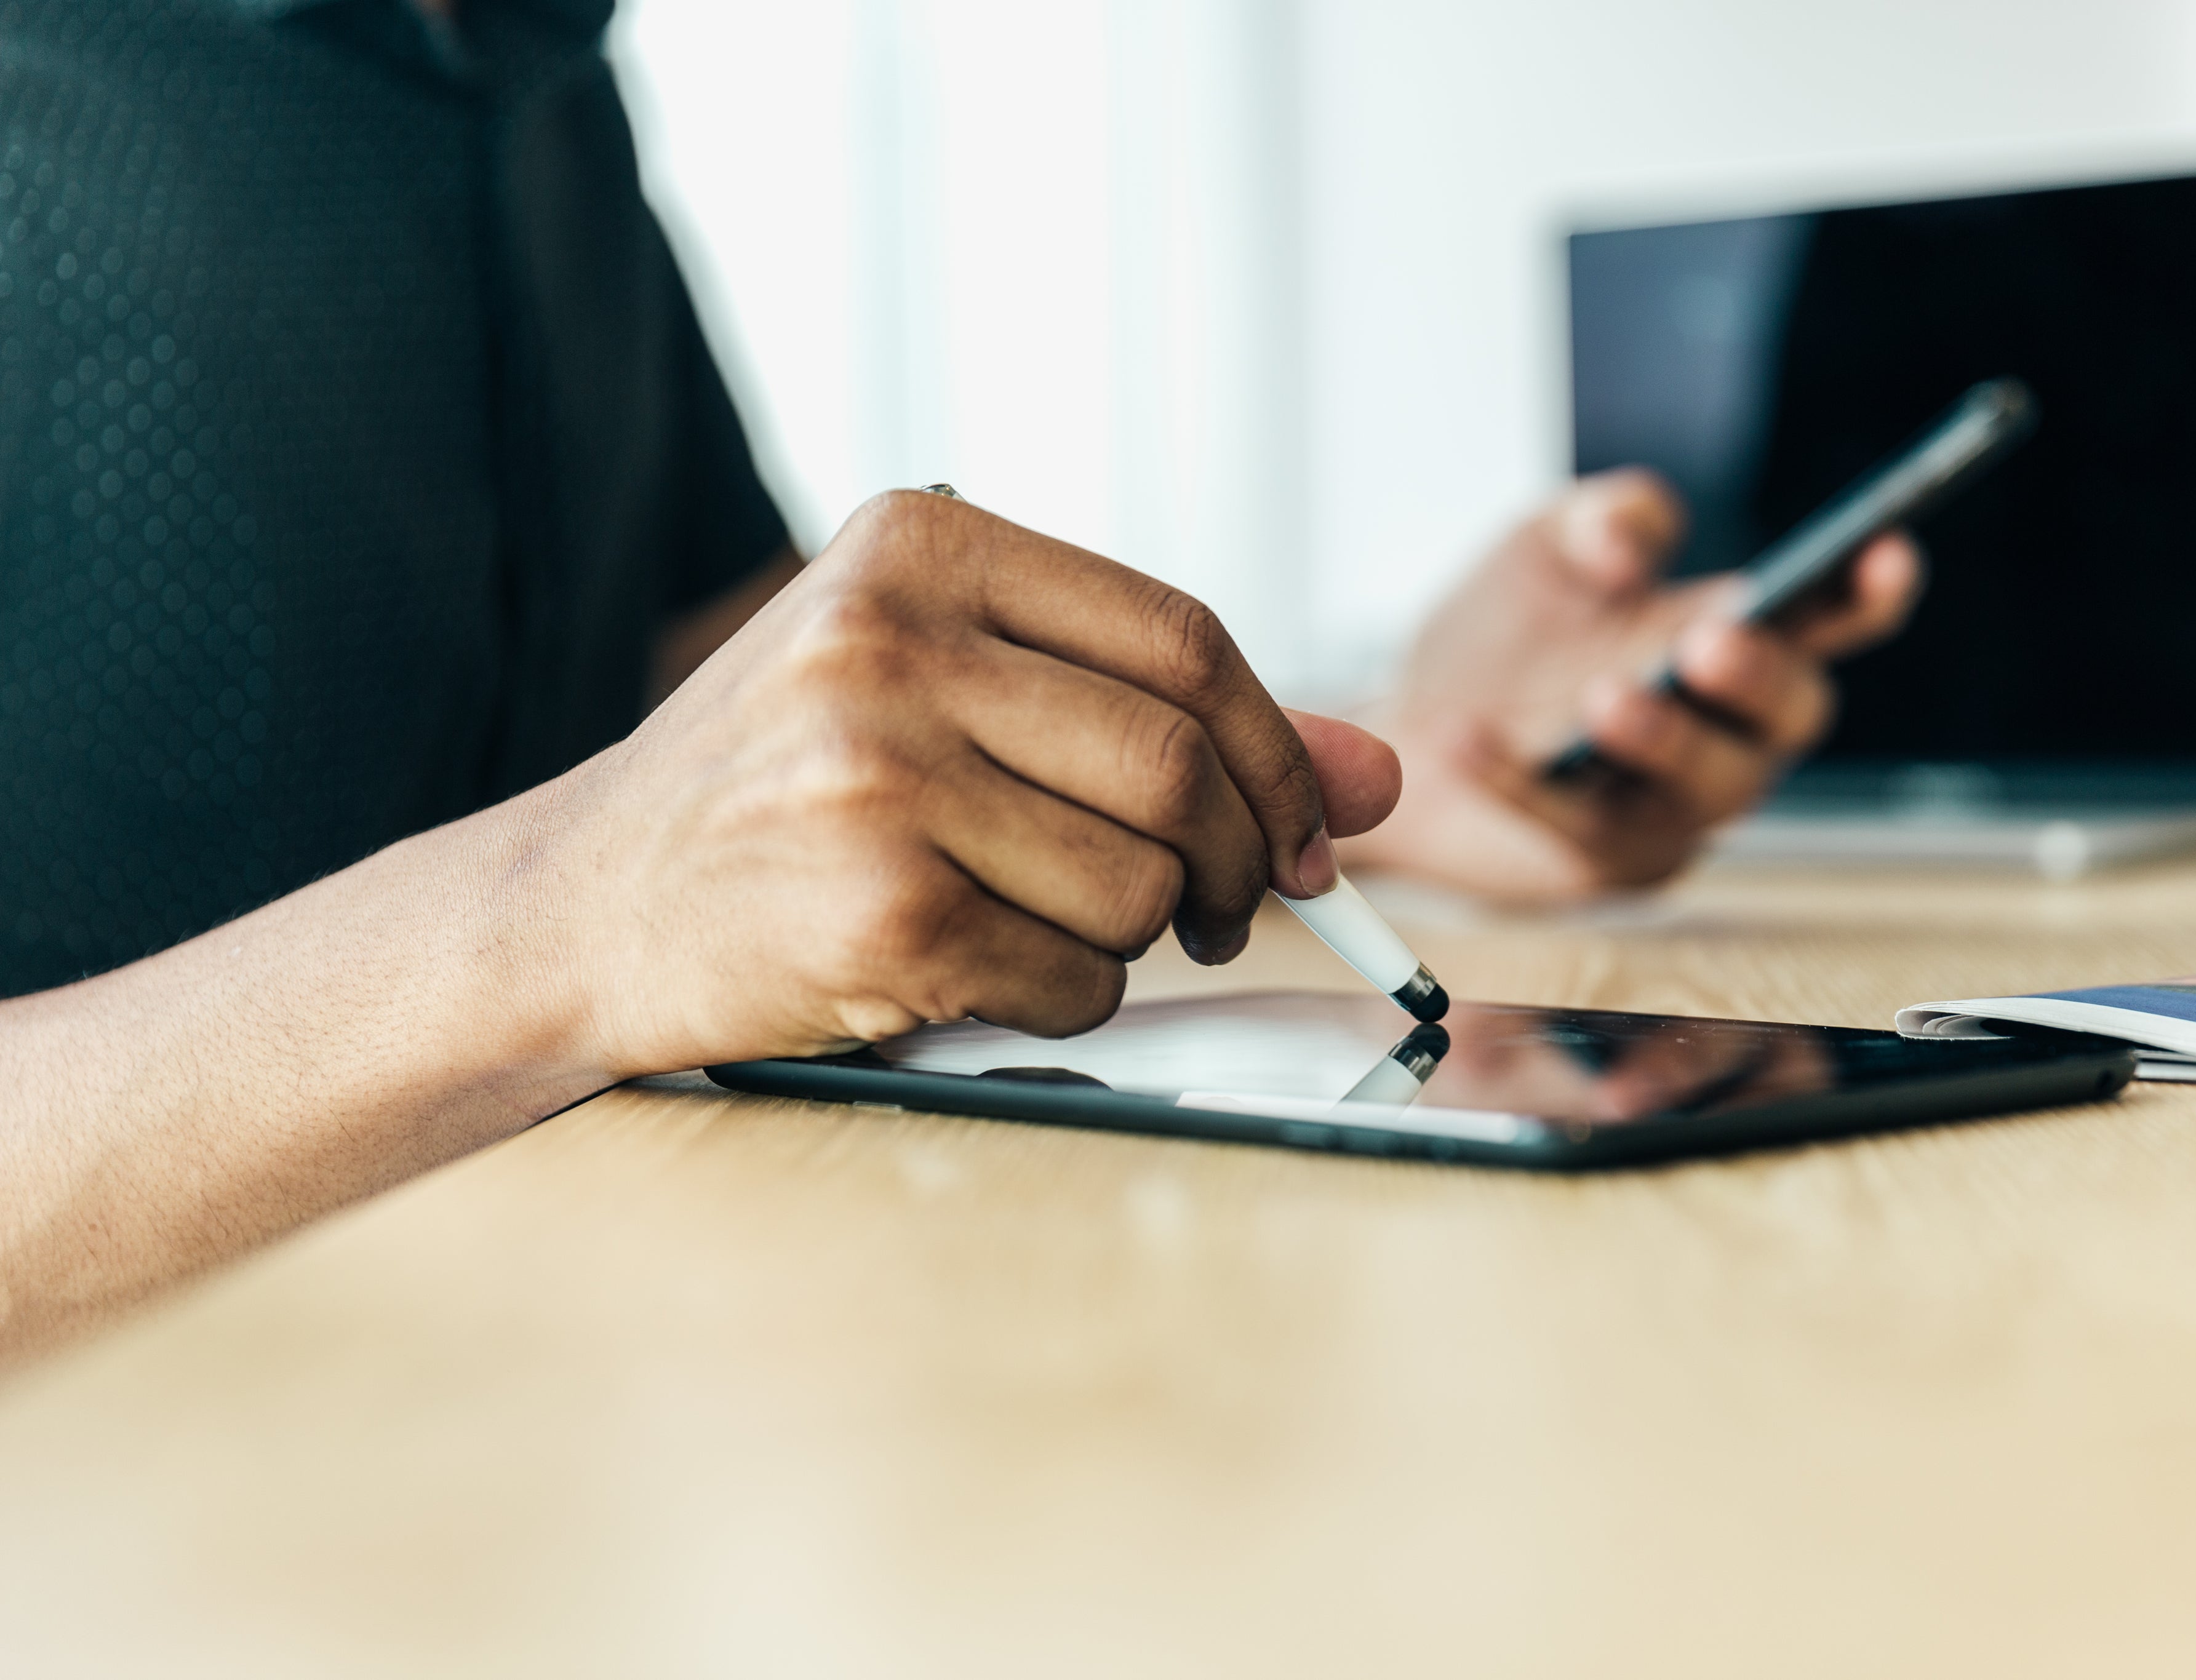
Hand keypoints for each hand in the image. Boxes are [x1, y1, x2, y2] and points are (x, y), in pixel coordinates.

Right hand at [536, 490, 1400, 1073]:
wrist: (584, 905)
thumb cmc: (784, 791)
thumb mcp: (951, 695)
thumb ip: (1161, 716)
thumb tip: (1374, 775)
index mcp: (919, 547)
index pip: (1181, 636)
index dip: (1277, 746)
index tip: (1304, 824)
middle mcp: (889, 642)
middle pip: (1179, 762)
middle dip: (1241, 859)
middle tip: (1226, 905)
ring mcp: (875, 777)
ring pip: (1142, 883)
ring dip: (1139, 937)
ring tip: (1049, 925)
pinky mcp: (874, 913)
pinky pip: (1076, 976)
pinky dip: (1068, 996)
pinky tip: (988, 972)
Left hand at [1338, 469, 1919, 899]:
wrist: (1413, 724)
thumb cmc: (1508, 631)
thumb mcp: (1546, 545)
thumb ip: (1600, 518)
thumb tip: (1628, 550)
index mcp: (1739, 641)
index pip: (1831, 617)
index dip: (1869, 592)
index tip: (1886, 555)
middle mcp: (1731, 730)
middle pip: (1789, 714)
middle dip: (1759, 678)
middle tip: (1707, 642)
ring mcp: (1676, 805)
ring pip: (1704, 788)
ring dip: (1664, 740)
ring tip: (1607, 698)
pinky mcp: (1608, 862)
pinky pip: (1579, 827)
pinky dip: (1523, 784)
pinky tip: (1468, 739)